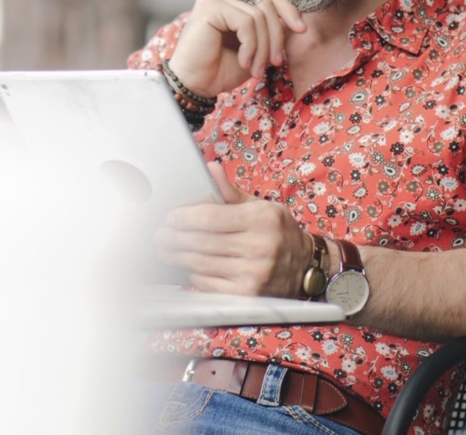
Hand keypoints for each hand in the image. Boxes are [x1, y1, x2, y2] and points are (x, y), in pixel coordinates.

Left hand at [155, 162, 310, 296]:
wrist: (305, 268)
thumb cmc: (277, 233)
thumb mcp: (261, 207)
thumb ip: (231, 192)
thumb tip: (210, 169)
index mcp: (262, 219)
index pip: (211, 217)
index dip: (184, 217)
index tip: (171, 217)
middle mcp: (260, 247)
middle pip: (202, 241)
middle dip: (174, 237)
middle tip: (160, 234)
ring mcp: (253, 274)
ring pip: (201, 263)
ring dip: (176, 256)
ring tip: (164, 249)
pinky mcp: (246, 296)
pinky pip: (208, 283)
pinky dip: (193, 274)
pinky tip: (187, 265)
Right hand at [167, 0, 305, 96]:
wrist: (194, 85)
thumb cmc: (221, 69)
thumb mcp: (255, 48)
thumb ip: (270, 31)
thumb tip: (298, 21)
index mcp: (231, 0)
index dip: (288, 10)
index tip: (301, 30)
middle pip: (267, 3)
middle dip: (276, 36)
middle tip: (276, 62)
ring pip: (259, 15)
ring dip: (264, 47)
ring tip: (256, 68)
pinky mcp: (210, 6)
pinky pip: (246, 22)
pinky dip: (251, 45)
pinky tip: (243, 61)